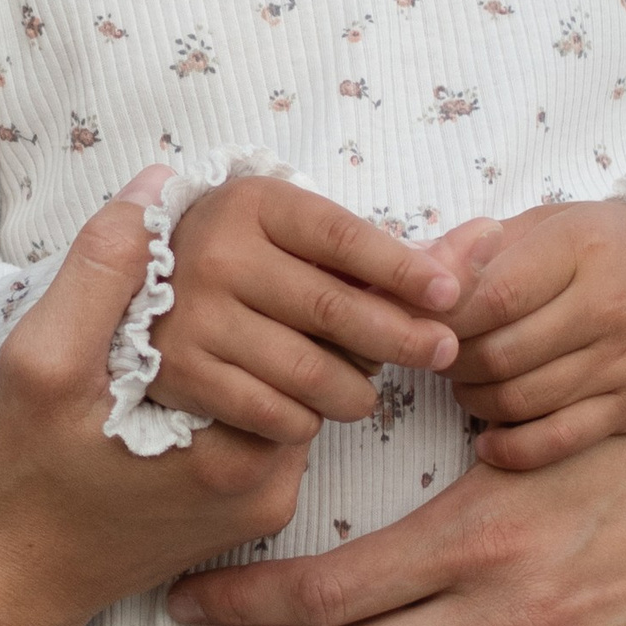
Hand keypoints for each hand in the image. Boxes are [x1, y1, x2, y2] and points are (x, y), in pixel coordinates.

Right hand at [0, 184, 313, 625]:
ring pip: (313, 398)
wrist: (12, 580)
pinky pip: (284, 430)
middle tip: (319, 254)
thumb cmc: (19, 473)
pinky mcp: (253, 519)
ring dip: (304, 348)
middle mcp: (265, 479)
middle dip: (338, 310)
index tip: (328, 239)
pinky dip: (274, 389)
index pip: (323, 335)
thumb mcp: (39, 362)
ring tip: (280, 297)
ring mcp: (263, 503)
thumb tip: (155, 186)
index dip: (336, 275)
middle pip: (335, 367)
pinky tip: (235, 355)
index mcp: (229, 441)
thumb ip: (101, 272)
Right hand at [147, 178, 490, 441]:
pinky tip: (312, 410)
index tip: (451, 296)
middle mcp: (217, 255)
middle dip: (403, 338)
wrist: (134, 296)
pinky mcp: (182, 374)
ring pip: (311, 372)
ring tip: (369, 392)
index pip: (344, 239)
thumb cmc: (248, 263)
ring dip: (358, 391)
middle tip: (444, 352)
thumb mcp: (300, 237)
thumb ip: (392, 249)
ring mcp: (195, 318)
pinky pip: (274, 414)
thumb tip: (492, 239)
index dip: (405, 270)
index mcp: (252, 205)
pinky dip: (308, 421)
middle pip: (335, 308)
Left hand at [449, 200, 625, 469]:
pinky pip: (558, 441)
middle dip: (451, 362)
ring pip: (521, 401)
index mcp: (580, 251)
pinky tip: (488, 440)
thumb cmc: (617, 248)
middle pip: (499, 354)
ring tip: (464, 383)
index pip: (491, 297)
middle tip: (439, 355)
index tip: (426, 321)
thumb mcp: (555, 224)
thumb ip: (483, 248)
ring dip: (473, 400)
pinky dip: (512, 450)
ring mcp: (623, 363)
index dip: (443, 318)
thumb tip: (415, 276)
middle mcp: (606, 308)